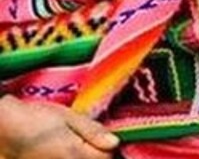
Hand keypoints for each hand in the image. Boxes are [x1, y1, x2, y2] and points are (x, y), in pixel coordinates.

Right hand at [0, 96, 118, 157]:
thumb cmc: (34, 118)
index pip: (107, 157)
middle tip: (83, 138)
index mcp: (75, 155)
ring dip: (83, 154)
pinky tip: (60, 150)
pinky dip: (69, 157)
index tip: (101, 136)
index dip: (107, 145)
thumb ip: (92, 131)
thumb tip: (114, 142)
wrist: (3, 126)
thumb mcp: (67, 117)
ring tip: (67, 143)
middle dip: (95, 153)